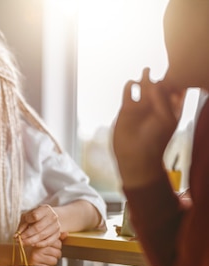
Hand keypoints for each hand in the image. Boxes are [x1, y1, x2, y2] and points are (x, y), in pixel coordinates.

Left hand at [15, 205, 60, 246]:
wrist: (48, 219)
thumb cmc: (35, 217)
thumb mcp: (27, 217)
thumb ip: (22, 225)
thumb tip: (16, 236)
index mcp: (45, 209)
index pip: (35, 216)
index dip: (26, 223)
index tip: (19, 230)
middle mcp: (53, 216)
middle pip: (38, 227)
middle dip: (27, 235)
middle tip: (19, 240)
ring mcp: (56, 226)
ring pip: (42, 235)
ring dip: (31, 241)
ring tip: (23, 243)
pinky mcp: (57, 234)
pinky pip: (48, 242)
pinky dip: (39, 244)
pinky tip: (32, 245)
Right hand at [26, 234, 63, 265]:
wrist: (19, 257)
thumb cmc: (33, 249)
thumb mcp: (43, 240)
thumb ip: (54, 237)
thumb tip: (66, 233)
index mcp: (41, 239)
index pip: (58, 244)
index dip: (55, 247)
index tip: (49, 247)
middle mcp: (39, 246)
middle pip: (58, 253)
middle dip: (54, 255)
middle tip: (45, 254)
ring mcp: (37, 255)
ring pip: (54, 261)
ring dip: (50, 262)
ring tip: (42, 258)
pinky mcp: (35, 263)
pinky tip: (40, 263)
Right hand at [113, 68, 185, 188]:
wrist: (136, 156)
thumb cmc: (155, 139)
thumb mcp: (166, 118)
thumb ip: (161, 98)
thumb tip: (152, 82)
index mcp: (171, 108)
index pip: (176, 88)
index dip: (177, 79)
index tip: (175, 73)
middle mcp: (157, 105)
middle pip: (160, 84)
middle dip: (161, 76)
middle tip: (160, 72)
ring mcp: (141, 107)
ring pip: (144, 86)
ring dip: (145, 77)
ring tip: (147, 70)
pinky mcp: (126, 109)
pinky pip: (128, 92)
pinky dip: (129, 86)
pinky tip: (132, 85)